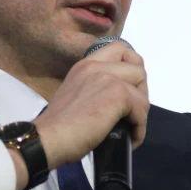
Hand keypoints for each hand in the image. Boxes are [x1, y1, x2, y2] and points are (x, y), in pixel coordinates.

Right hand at [33, 41, 148, 169]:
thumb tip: (120, 100)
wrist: (47, 140)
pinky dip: (139, 130)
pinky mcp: (117, 95)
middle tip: (130, 113)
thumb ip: (95, 87)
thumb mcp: (76, 94)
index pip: (121, 49)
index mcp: (86, 64)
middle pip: (139, 69)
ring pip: (143, 92)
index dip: (132, 67)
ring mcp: (107, 78)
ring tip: (128, 129)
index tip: (128, 89)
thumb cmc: (59, 128)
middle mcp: (96, 66)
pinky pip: (142, 111)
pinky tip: (129, 139)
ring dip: (140, 113)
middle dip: (140, 93)